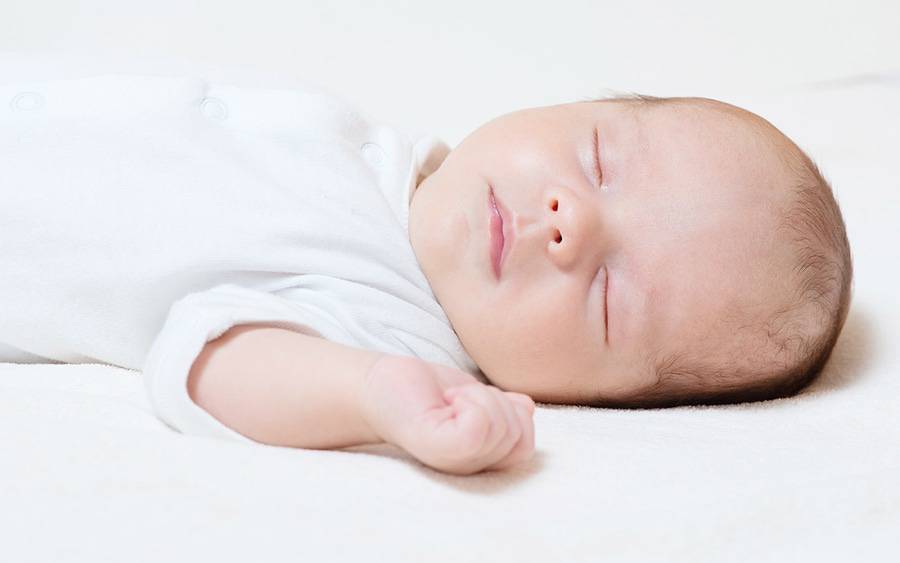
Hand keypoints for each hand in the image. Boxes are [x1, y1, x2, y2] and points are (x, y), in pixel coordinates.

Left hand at [359, 355, 534, 475]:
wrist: (378, 384)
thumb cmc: (424, 392)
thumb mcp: (475, 397)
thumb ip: (503, 408)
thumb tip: (526, 407)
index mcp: (482, 460)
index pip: (526, 444)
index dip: (510, 413)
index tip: (476, 402)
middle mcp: (471, 469)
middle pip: (519, 435)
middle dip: (497, 401)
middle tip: (458, 399)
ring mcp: (455, 462)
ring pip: (502, 427)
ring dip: (481, 397)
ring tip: (449, 400)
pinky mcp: (438, 448)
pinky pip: (480, 425)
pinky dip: (470, 400)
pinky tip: (446, 401)